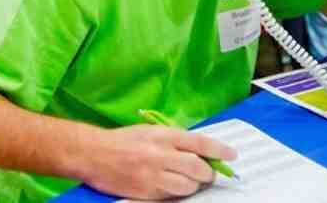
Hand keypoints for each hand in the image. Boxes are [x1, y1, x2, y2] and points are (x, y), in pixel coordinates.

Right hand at [82, 124, 236, 200]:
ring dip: (193, 186)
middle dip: (208, 173)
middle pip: (198, 168)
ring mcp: (153, 175)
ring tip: (188, 182)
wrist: (94, 153)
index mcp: (163, 135)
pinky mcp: (145, 192)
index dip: (220, 150)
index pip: (200, 143)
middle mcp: (160, 154)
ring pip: (187, 186)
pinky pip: (170, 197)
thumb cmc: (124, 140)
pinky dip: (175, 193)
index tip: (232, 155)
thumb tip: (200, 152)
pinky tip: (171, 187)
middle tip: (208, 174)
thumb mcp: (150, 131)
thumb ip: (174, 140)